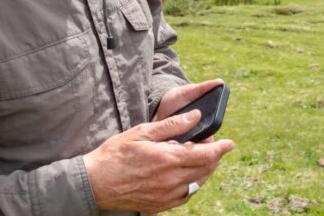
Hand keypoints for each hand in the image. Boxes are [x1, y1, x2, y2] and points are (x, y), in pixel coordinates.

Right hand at [82, 84, 234, 212]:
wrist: (94, 183)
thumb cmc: (115, 154)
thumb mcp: (143, 132)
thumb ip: (172, 125)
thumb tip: (195, 117)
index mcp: (168, 159)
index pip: (205, 154)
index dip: (221, 148)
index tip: (229, 143)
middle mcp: (170, 180)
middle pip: (205, 170)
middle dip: (214, 157)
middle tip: (214, 146)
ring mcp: (166, 195)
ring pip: (197, 184)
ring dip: (205, 172)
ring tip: (203, 160)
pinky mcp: (159, 205)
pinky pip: (185, 196)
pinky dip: (192, 185)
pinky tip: (188, 177)